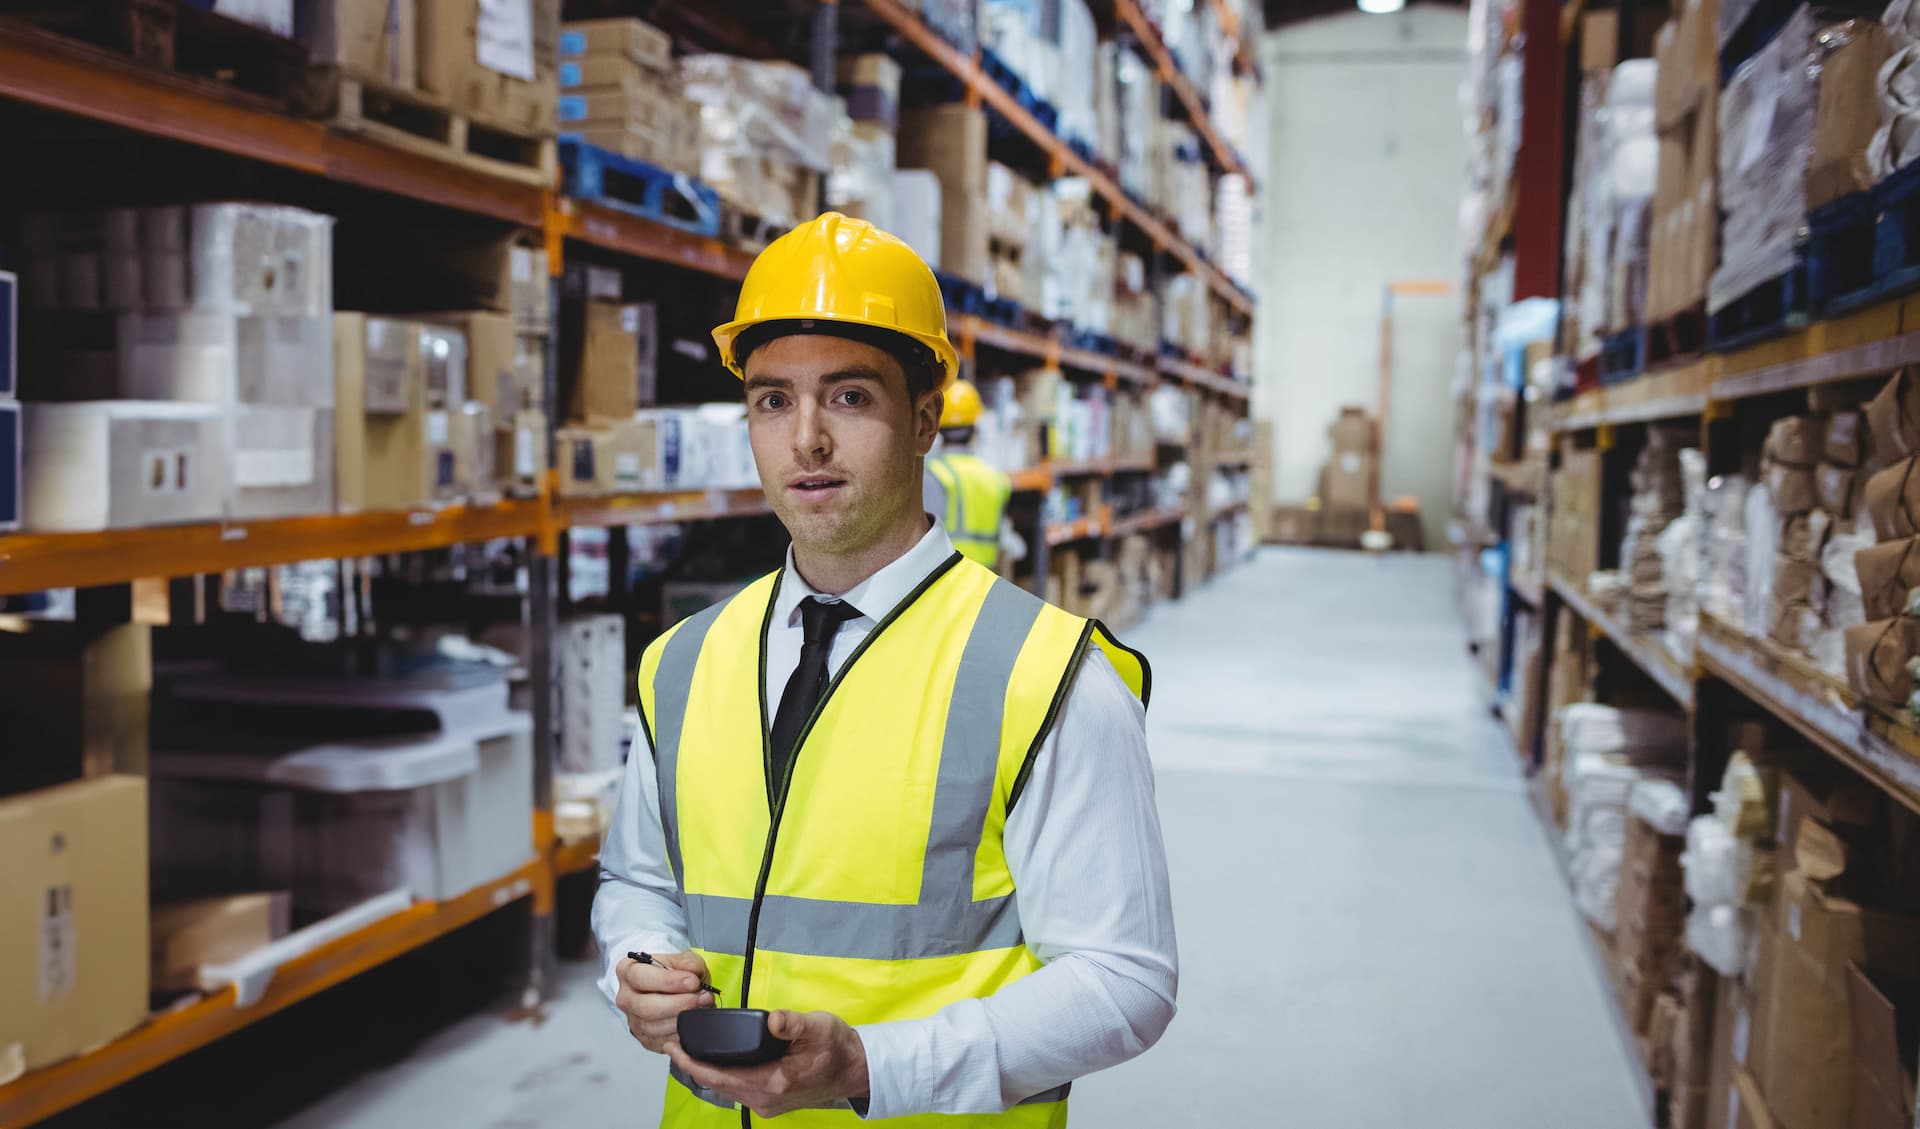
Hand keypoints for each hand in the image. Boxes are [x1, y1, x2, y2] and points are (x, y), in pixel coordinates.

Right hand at [614, 951, 713, 1054]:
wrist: (667, 990)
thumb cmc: (669, 973)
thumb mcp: (679, 960)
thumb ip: (687, 963)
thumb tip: (693, 973)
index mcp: (628, 972)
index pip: (641, 978)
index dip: (669, 981)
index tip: (692, 981)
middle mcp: (627, 998)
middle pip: (647, 1008)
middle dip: (680, 1004)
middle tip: (701, 997)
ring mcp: (635, 1021)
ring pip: (655, 1028)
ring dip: (683, 1020)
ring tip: (701, 1007)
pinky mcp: (646, 1039)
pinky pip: (663, 1043)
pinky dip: (680, 1037)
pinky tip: (691, 1027)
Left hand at [668, 1009, 869, 1117]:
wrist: (855, 1071)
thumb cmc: (838, 1048)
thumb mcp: (819, 1027)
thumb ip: (793, 1024)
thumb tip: (772, 1019)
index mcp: (774, 1081)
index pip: (721, 1075)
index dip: (692, 1062)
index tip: (673, 1047)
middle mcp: (766, 1099)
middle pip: (718, 1084)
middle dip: (693, 1066)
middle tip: (673, 1045)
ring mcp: (767, 1104)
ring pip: (726, 1089)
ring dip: (706, 1072)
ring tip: (688, 1052)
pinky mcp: (770, 1101)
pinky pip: (737, 1091)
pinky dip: (721, 1076)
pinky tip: (715, 1062)